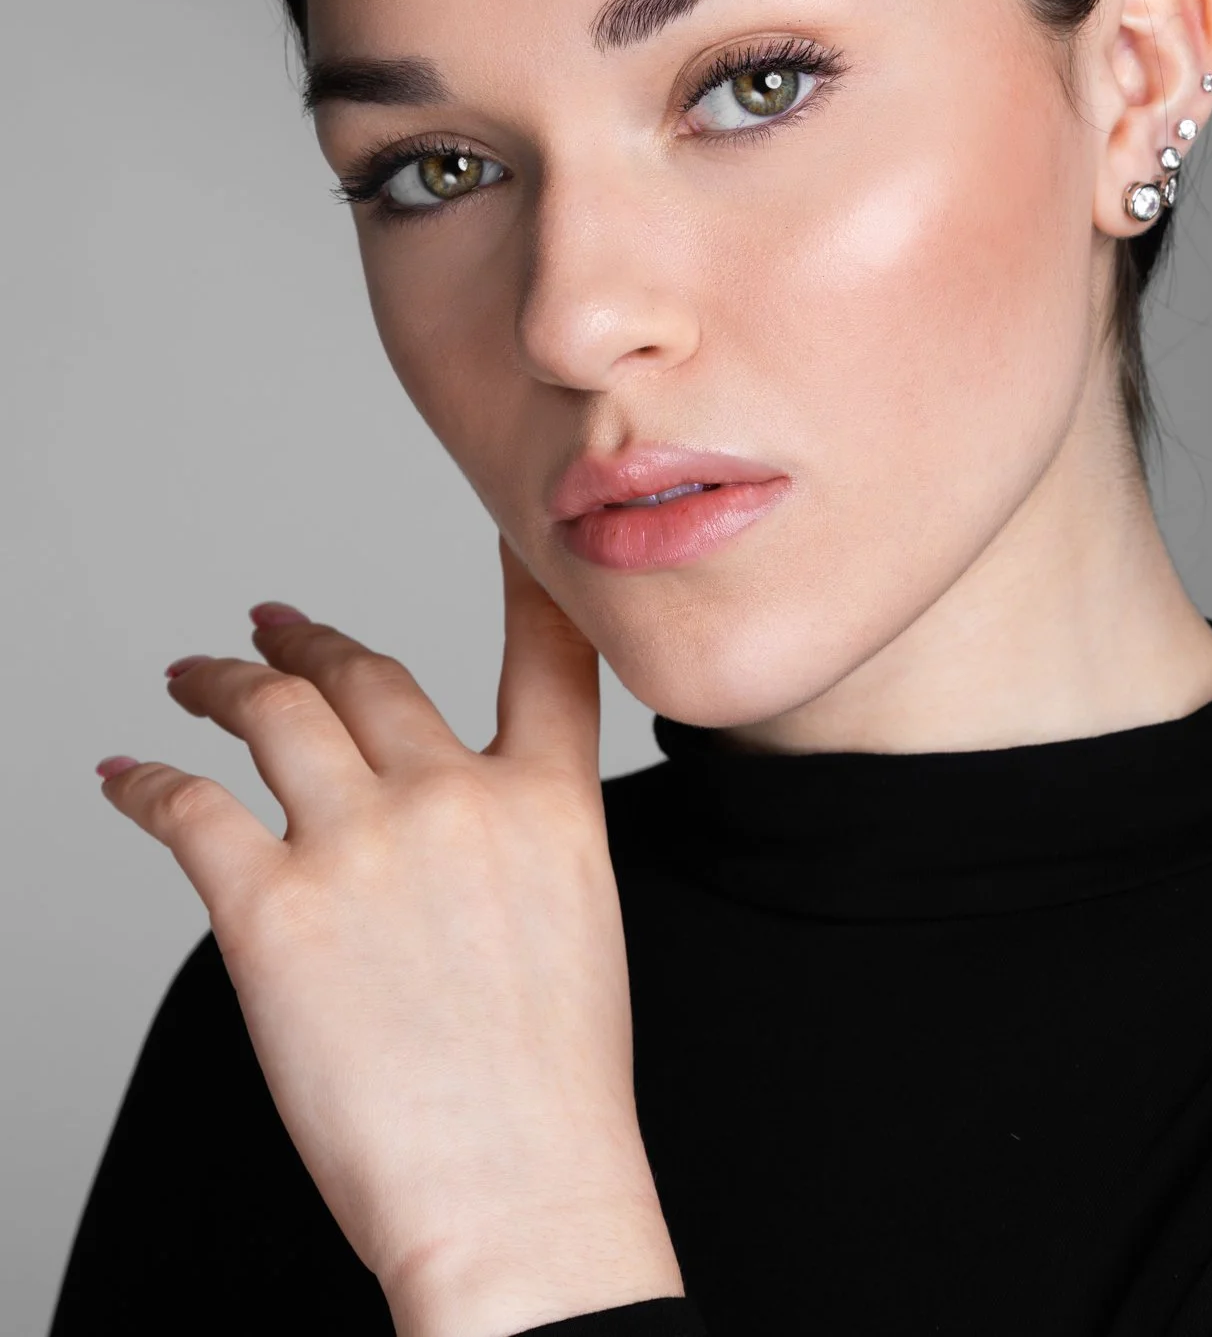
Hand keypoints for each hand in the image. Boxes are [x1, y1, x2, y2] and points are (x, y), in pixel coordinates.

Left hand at [96, 533, 683, 1336]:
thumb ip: (518, 839)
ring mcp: (361, 846)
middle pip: (369, 674)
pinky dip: (146, 784)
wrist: (517, 1195)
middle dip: (311, 643)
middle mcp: (456, 797)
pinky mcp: (271, 911)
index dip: (520, 572)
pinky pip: (189, 810)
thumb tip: (453, 815)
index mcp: (549, 804)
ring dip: (223, 684)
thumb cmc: (551, 1092)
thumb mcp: (577, 925)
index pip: (545, 651)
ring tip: (195, 678)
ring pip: (274, 714)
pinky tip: (127, 775)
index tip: (505, 523)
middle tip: (276, 629)